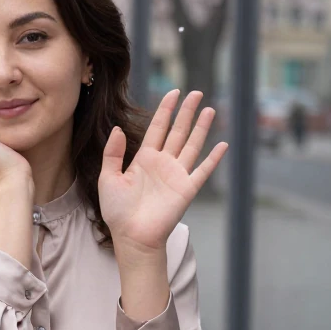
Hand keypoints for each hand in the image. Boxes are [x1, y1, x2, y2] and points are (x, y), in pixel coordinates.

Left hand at [99, 90, 227, 264]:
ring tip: (210, 109)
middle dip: (187, 112)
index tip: (174, 92)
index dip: (165, 109)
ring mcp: (177, 175)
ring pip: (192, 145)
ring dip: (201, 128)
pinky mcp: (187, 189)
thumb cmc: (118, 211)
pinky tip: (222, 145)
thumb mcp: (108, 177)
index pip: (157, 128)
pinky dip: (213, 159)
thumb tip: (118, 128)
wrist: (132, 236)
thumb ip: (113, 153)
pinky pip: (203, 171)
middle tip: (197, 93)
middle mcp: (163, 163)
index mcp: (144, 158)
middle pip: (178, 131)